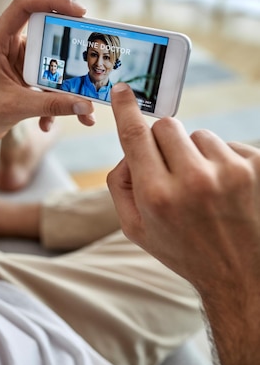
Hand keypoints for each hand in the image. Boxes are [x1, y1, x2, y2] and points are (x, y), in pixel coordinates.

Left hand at [0, 0, 95, 147]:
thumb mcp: (16, 107)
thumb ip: (50, 105)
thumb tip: (84, 106)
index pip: (24, 5)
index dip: (52, 0)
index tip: (79, 11)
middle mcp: (8, 45)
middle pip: (47, 33)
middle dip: (71, 50)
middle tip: (92, 57)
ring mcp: (18, 60)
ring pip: (51, 62)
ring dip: (66, 85)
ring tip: (82, 107)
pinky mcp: (25, 75)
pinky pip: (48, 81)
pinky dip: (53, 101)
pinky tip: (47, 124)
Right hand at [107, 82, 259, 295]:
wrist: (241, 274)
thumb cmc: (183, 249)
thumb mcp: (135, 228)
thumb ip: (119, 185)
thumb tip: (128, 151)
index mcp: (157, 195)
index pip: (136, 135)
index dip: (126, 109)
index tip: (123, 90)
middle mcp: (193, 180)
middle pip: (166, 126)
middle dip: (162, 141)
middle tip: (169, 168)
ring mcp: (230, 171)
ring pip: (197, 134)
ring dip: (194, 153)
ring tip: (203, 187)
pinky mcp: (257, 167)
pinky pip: (226, 144)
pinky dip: (220, 160)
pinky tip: (225, 189)